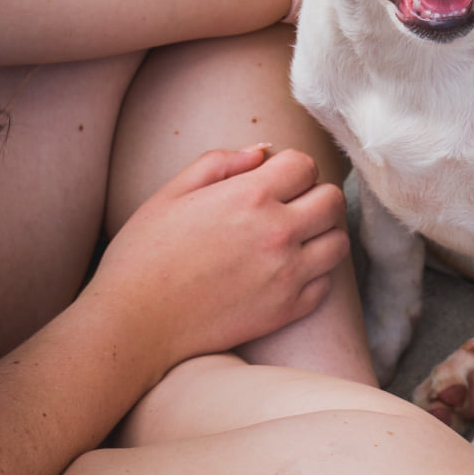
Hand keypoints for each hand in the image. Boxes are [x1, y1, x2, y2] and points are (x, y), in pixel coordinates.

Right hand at [91, 146, 348, 374]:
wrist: (135, 323)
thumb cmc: (144, 255)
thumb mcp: (172, 193)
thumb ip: (221, 162)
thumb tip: (262, 151)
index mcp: (251, 196)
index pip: (307, 165)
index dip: (291, 169)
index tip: (275, 181)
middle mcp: (278, 233)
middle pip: (333, 200)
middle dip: (314, 197)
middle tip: (289, 208)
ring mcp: (287, 275)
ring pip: (338, 243)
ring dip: (320, 236)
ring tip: (291, 241)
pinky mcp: (287, 311)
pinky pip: (325, 284)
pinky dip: (312, 276)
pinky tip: (283, 273)